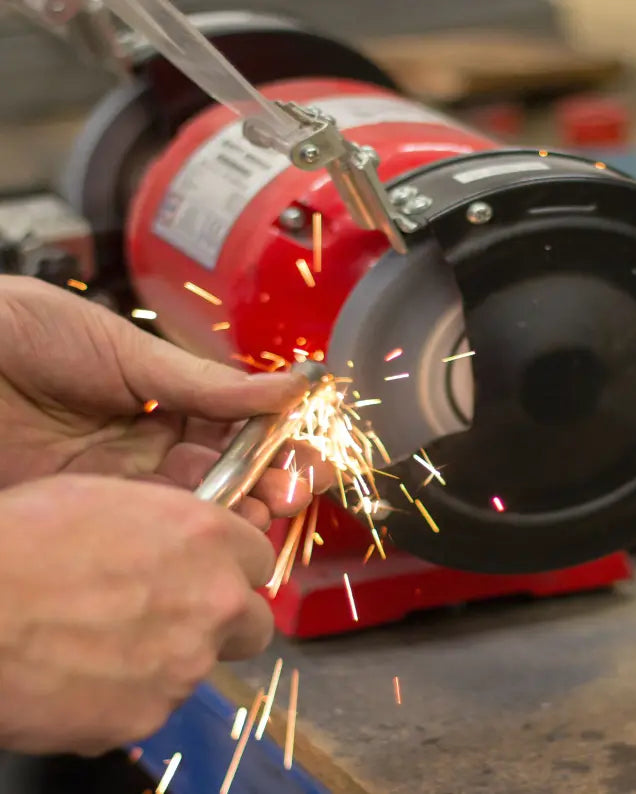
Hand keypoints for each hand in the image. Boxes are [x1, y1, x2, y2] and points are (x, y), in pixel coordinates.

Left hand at [0, 276, 334, 522]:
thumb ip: (208, 383)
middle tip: (294, 487)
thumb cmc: (27, 333)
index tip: (311, 450)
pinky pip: (145, 531)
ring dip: (237, 512)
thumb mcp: (128, 351)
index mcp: (164, 398)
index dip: (277, 441)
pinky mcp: (84, 514)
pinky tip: (213, 530)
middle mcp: (147, 446)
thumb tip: (291, 386)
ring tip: (264, 509)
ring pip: (193, 508)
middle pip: (224, 474)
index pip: (236, 427)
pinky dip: (185, 533)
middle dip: (268, 482)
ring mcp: (117, 483)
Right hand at [0, 475, 276, 755]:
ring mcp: (184, 665)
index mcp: (208, 539)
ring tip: (105, 644)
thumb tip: (185, 546)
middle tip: (180, 617)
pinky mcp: (145, 716)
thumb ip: (172, 527)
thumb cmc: (26, 538)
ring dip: (171, 657)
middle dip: (225, 622)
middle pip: (253, 623)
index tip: (212, 573)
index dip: (234, 568)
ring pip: (200, 666)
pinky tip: (82, 675)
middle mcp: (212, 602)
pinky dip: (127, 694)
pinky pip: (152, 705)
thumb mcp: (111, 499)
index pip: (261, 559)